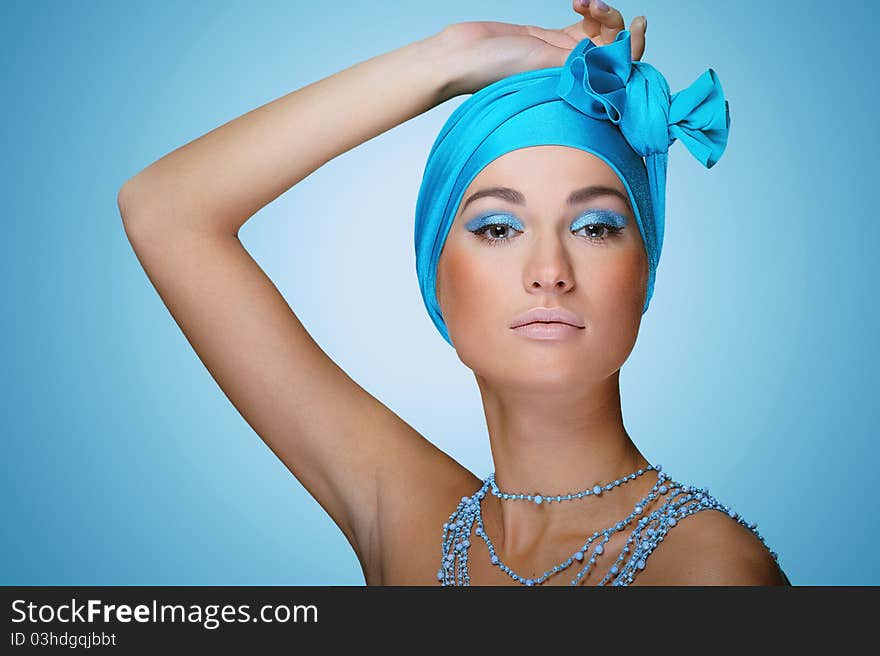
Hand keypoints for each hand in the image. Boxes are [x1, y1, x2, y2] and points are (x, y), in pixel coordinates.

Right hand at [439, 1, 646, 97]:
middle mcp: (573, 74)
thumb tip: (621, 56)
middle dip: (613, 22)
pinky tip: (578, 2)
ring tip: (583, 1)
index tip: (639, 25)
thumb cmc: (495, 68)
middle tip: (597, 7)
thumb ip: (583, 60)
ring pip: (600, 34)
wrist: (463, 55)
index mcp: (575, 88)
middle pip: (613, 49)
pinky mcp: (552, 39)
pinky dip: (588, 10)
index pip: (619, 71)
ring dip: (600, 12)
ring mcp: (563, 56)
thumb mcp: (545, 62)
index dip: (635, 48)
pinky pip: (583, 25)